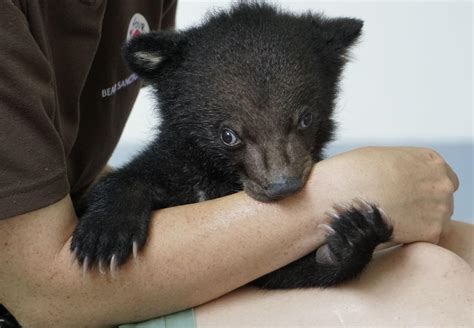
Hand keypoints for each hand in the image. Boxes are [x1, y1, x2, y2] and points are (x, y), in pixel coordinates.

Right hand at [308, 147, 458, 243]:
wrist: (338, 194)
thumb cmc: (351, 172)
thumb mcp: (382, 157)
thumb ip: (403, 167)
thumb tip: (403, 180)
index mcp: (430, 160)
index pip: (442, 178)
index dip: (423, 189)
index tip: (406, 196)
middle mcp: (441, 182)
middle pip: (441, 200)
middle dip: (422, 207)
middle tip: (395, 211)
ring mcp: (439, 207)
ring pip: (435, 221)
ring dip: (417, 223)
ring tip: (388, 220)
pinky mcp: (431, 232)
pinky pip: (426, 238)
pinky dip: (409, 238)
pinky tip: (388, 231)